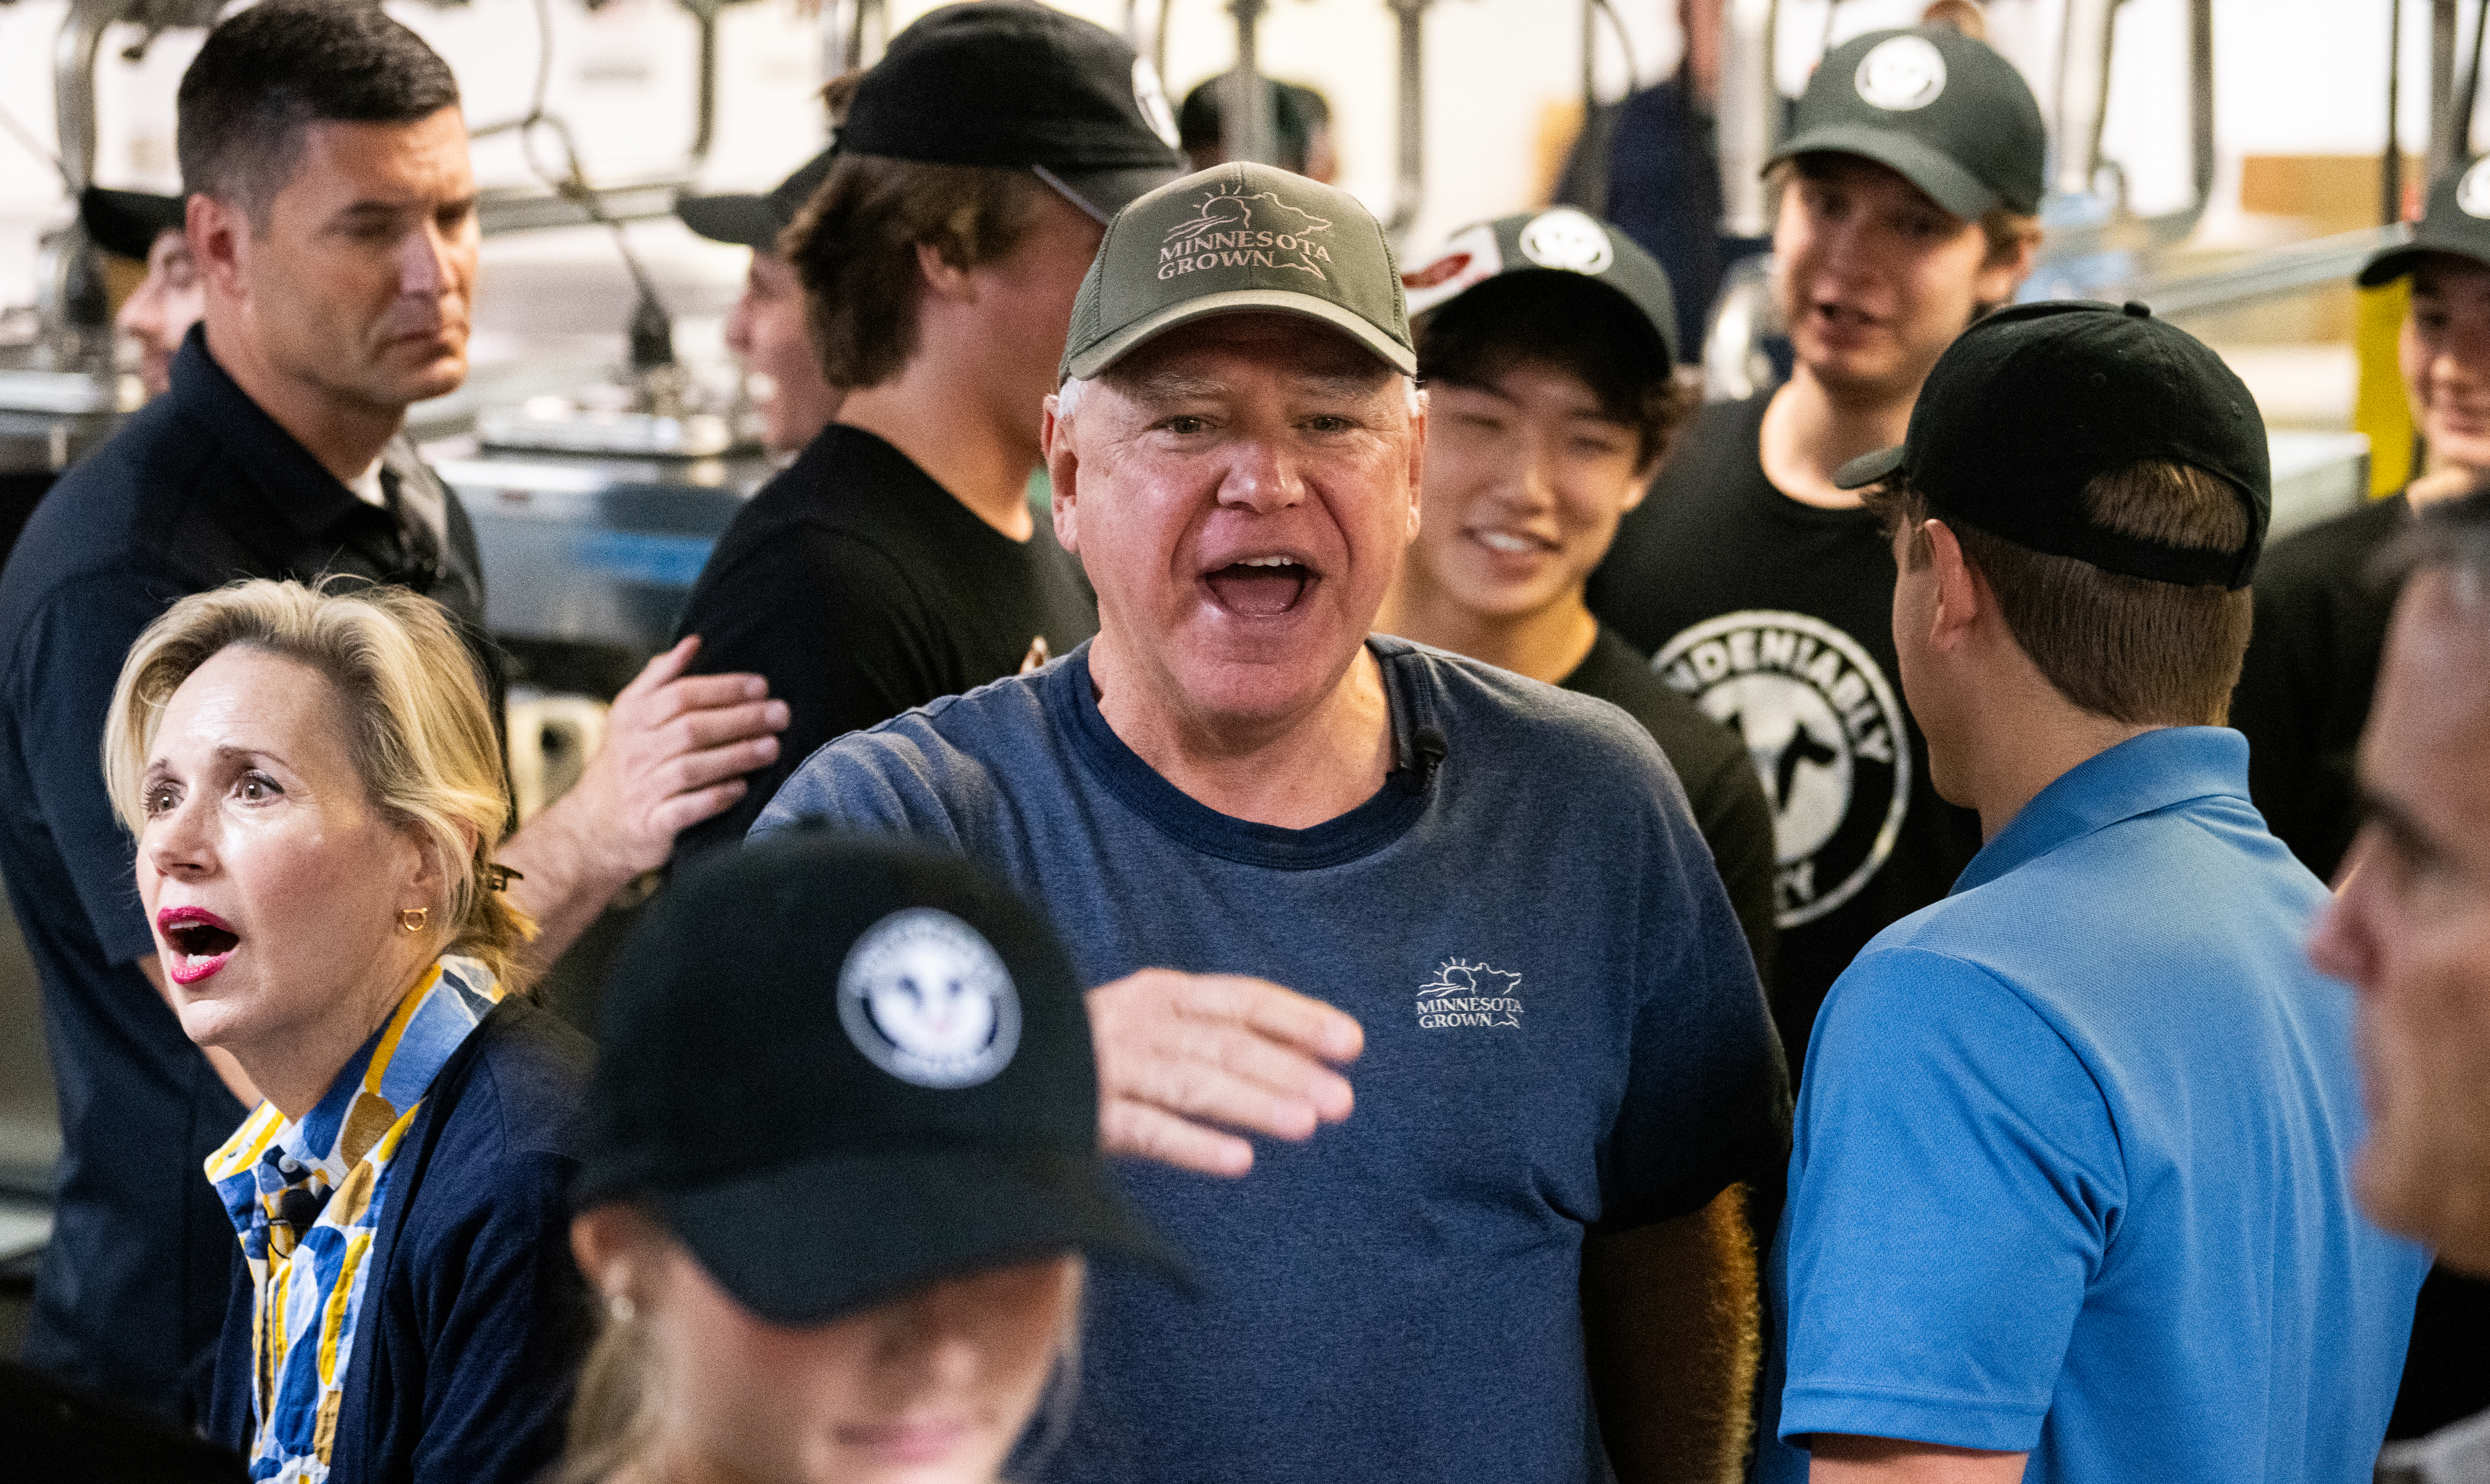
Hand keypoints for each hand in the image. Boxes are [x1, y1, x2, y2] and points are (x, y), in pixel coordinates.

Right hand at [562, 635, 787, 878]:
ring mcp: (642, 787)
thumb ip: (660, 678)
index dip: (723, 688)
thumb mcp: (630, 713)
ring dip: (736, 756)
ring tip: (772, 747)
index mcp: (632, 716)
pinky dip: (714, 798)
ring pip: (691, 767)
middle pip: (691, 728)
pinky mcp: (650, 823)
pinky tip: (742, 788)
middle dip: (740, 719)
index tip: (761, 686)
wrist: (593, 824)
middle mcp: (636, 750)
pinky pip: (685, 809)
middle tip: (780, 714)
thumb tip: (693, 642)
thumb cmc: (627, 761)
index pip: (680, 694)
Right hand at [1086, 969, 1362, 1176]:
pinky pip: (1144, 1130)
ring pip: (1192, 1083)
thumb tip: (1308, 1064)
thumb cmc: (1097, 1051)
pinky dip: (1191, 1144)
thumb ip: (1217, 1038)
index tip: (1352, 1042)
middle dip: (1288, 1069)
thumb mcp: (1155, 1026)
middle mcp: (1140, 1020)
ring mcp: (1109, 1065)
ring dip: (1251, 1103)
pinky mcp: (1082, 1112)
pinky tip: (1237, 1162)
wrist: (997, 1068)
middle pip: (1225, 1044)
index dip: (1299, 1018)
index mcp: (1164, 992)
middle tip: (1342, 1101)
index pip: (1243, 1000)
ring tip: (1306, 1124)